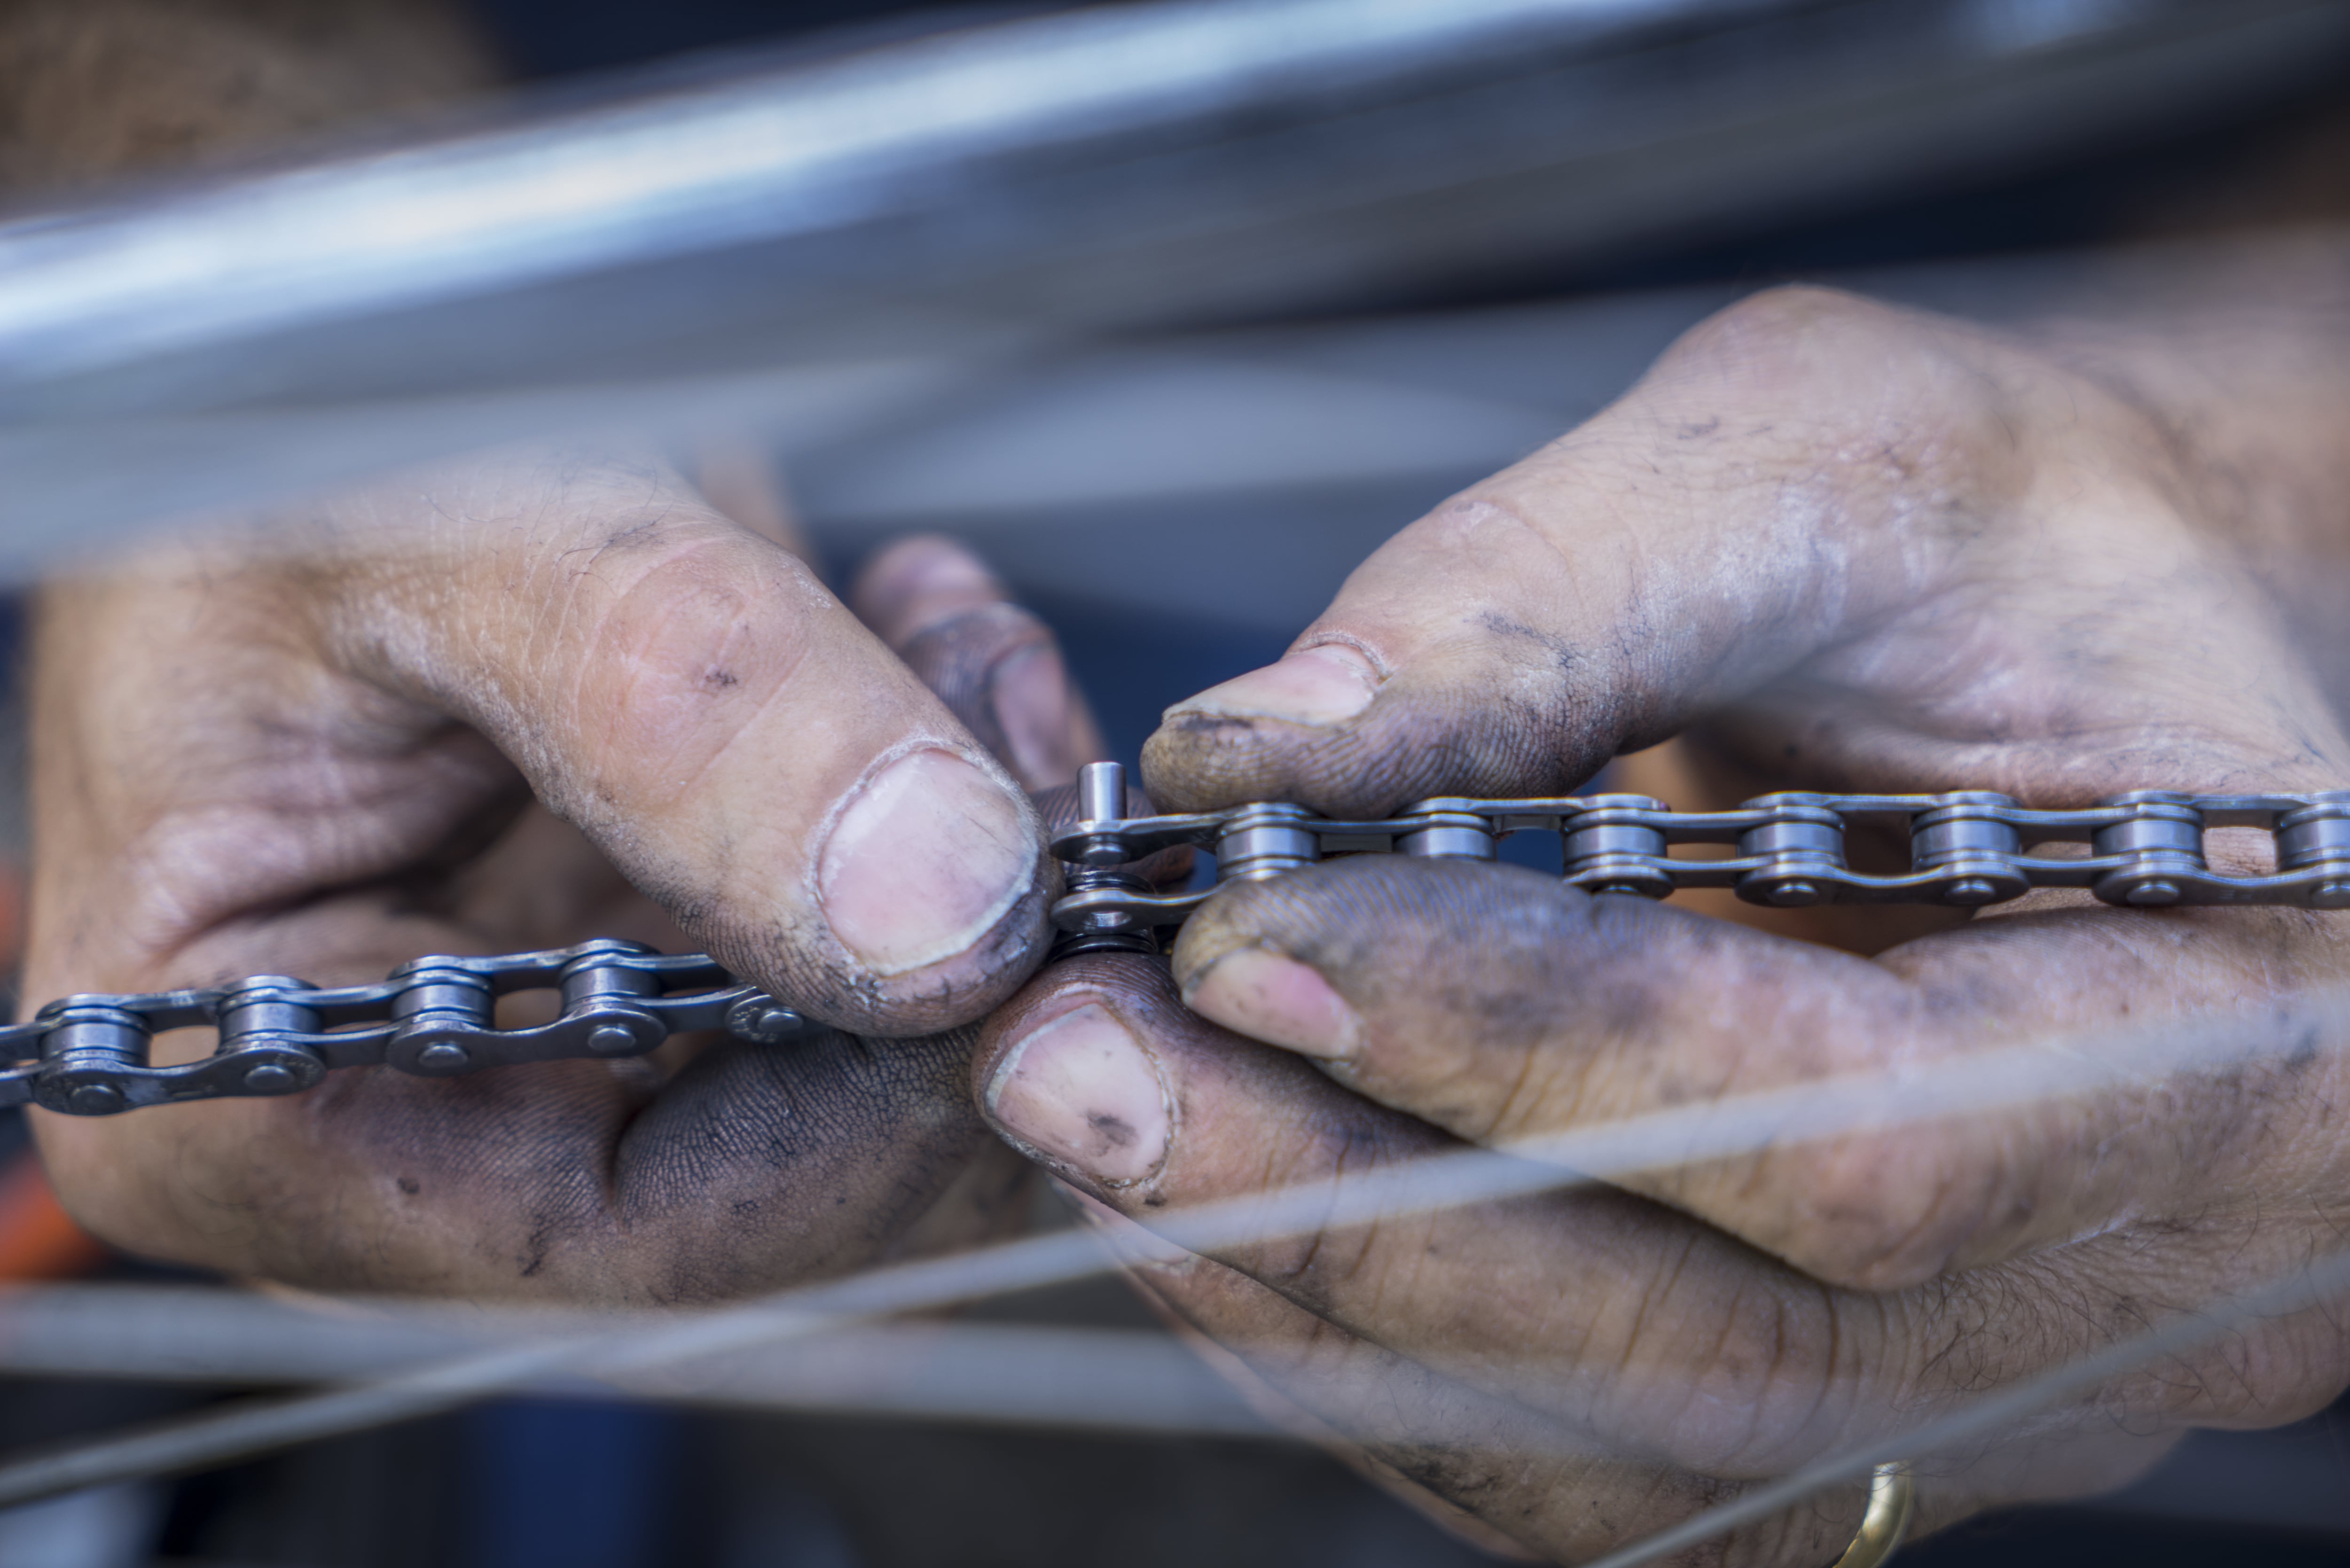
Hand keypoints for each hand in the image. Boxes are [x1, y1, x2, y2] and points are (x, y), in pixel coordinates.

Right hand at [27, 446, 1098, 1302]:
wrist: (299, 334)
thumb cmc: (267, 430)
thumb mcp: (446, 530)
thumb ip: (677, 714)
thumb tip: (942, 909)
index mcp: (260, 1117)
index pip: (637, 1240)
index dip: (870, 1117)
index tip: (1023, 937)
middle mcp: (420, 1115)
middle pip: (774, 1175)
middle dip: (951, 969)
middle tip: (1013, 734)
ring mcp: (558, 1031)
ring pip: (855, 1063)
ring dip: (972, 862)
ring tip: (964, 655)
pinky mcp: (660, 934)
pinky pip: (866, 946)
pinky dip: (943, 796)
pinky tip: (936, 645)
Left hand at [974, 271, 2349, 1560]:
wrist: (2089, 644)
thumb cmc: (2015, 529)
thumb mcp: (1834, 459)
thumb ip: (1553, 590)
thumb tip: (1253, 752)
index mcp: (2262, 1035)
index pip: (1862, 1130)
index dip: (1530, 1044)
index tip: (1243, 928)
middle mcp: (2160, 1280)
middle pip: (1724, 1350)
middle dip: (1361, 1208)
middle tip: (1073, 1061)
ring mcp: (2001, 1385)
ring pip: (1625, 1446)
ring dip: (1316, 1296)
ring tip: (1091, 1120)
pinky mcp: (1851, 1405)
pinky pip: (1584, 1454)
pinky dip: (1364, 1347)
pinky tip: (1198, 1200)